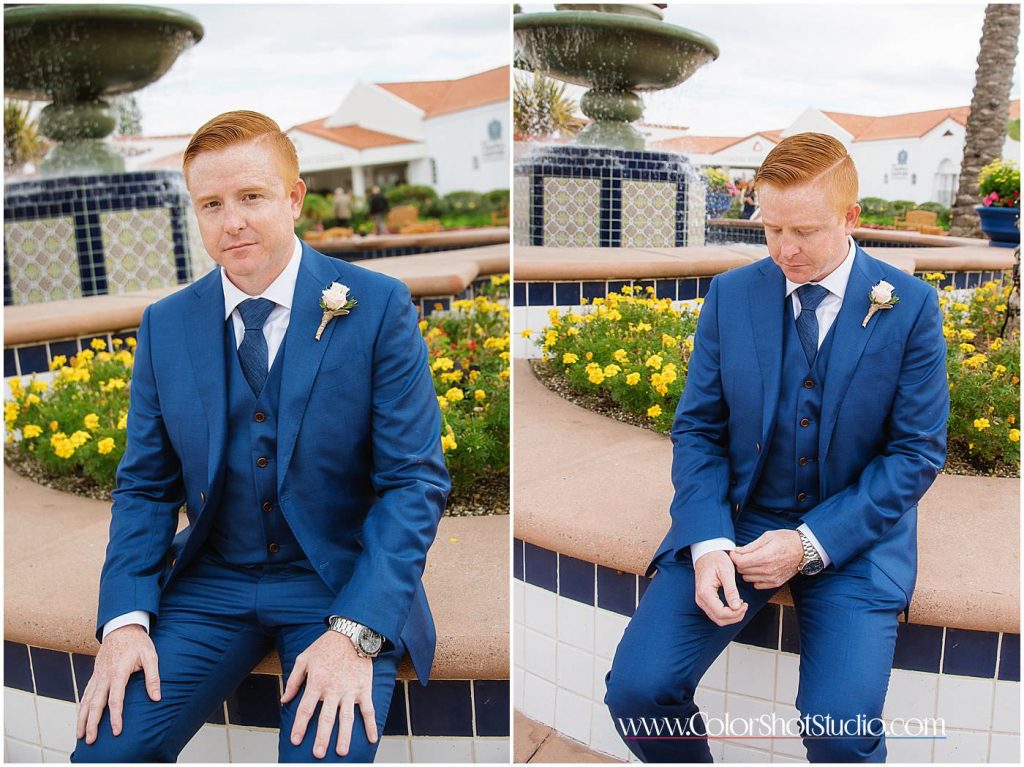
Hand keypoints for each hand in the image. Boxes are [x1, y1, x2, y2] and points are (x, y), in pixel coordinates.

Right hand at [76, 624, 159, 743]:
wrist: (122, 627)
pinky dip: (81, 707)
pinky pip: (86, 693)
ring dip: (82, 718)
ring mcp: (97, 675)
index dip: (115, 717)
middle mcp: (104, 676)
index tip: (116, 731)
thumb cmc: (138, 642)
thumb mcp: (150, 656)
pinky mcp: (95, 674)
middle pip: (95, 704)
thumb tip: (156, 697)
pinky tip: (80, 717)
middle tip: (91, 740)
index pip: (115, 699)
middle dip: (92, 723)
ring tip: (80, 735)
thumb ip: (153, 677)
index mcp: (119, 672)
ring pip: (86, 700)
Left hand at [281, 631, 375, 758]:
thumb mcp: (304, 659)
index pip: (305, 709)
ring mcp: (350, 690)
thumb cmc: (326, 646)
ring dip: (344, 736)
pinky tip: (372, 738)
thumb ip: (293, 681)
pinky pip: (368, 709)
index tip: (296, 740)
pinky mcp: (364, 688)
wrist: (352, 632)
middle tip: (318, 754)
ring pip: (347, 718)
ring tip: (342, 752)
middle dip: (322, 738)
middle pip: (326, 718)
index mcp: (317, 682)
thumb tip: (284, 700)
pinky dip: (371, 724)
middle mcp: (333, 689)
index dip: (300, 726)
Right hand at [693, 550, 747, 625]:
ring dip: (732, 616)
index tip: (745, 604)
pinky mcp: (705, 601)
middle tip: (745, 605)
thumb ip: (731, 590)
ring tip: (741, 605)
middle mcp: (700, 599)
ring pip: (718, 619)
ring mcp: (701, 601)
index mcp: (705, 592)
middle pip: (719, 619)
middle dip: (735, 616)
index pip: (721, 613)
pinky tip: (735, 604)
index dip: (735, 613)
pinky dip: (727, 613)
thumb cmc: (716, 560)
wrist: (707, 554)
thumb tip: (737, 607)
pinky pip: (716, 614)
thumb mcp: (726, 572)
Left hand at [730, 530, 802, 588]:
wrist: (805, 550)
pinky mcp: (776, 583)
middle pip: (742, 571)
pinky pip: (757, 585)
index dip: (734, 556)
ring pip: (747, 578)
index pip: (739, 562)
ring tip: (752, 562)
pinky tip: (759, 569)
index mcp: (764, 557)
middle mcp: (767, 570)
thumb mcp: (767, 536)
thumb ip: (750, 546)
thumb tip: (737, 551)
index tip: (735, 552)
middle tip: (743, 555)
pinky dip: (755, 578)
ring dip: (747, 571)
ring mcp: (772, 578)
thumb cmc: (786, 540)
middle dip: (739, 562)